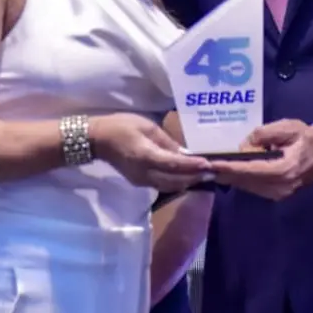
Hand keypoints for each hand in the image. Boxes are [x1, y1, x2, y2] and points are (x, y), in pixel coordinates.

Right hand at [90, 113, 213, 191]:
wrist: (99, 139)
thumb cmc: (123, 126)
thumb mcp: (147, 127)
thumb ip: (167, 142)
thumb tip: (185, 153)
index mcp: (146, 156)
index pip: (175, 164)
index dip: (193, 166)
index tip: (208, 164)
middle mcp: (145, 173)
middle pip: (175, 180)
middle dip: (195, 177)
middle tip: (213, 172)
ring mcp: (142, 180)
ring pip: (170, 186)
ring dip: (187, 182)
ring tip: (203, 176)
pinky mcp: (140, 182)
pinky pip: (162, 185)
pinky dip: (177, 182)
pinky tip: (186, 176)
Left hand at [211, 119, 312, 200]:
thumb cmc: (306, 137)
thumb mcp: (285, 127)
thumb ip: (262, 135)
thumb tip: (243, 147)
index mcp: (283, 169)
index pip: (249, 170)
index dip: (229, 167)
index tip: (211, 164)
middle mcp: (280, 186)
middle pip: (246, 181)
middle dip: (225, 173)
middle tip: (205, 166)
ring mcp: (280, 194)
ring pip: (248, 187)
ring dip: (232, 177)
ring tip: (215, 168)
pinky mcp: (279, 195)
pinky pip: (255, 188)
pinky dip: (242, 180)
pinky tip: (233, 172)